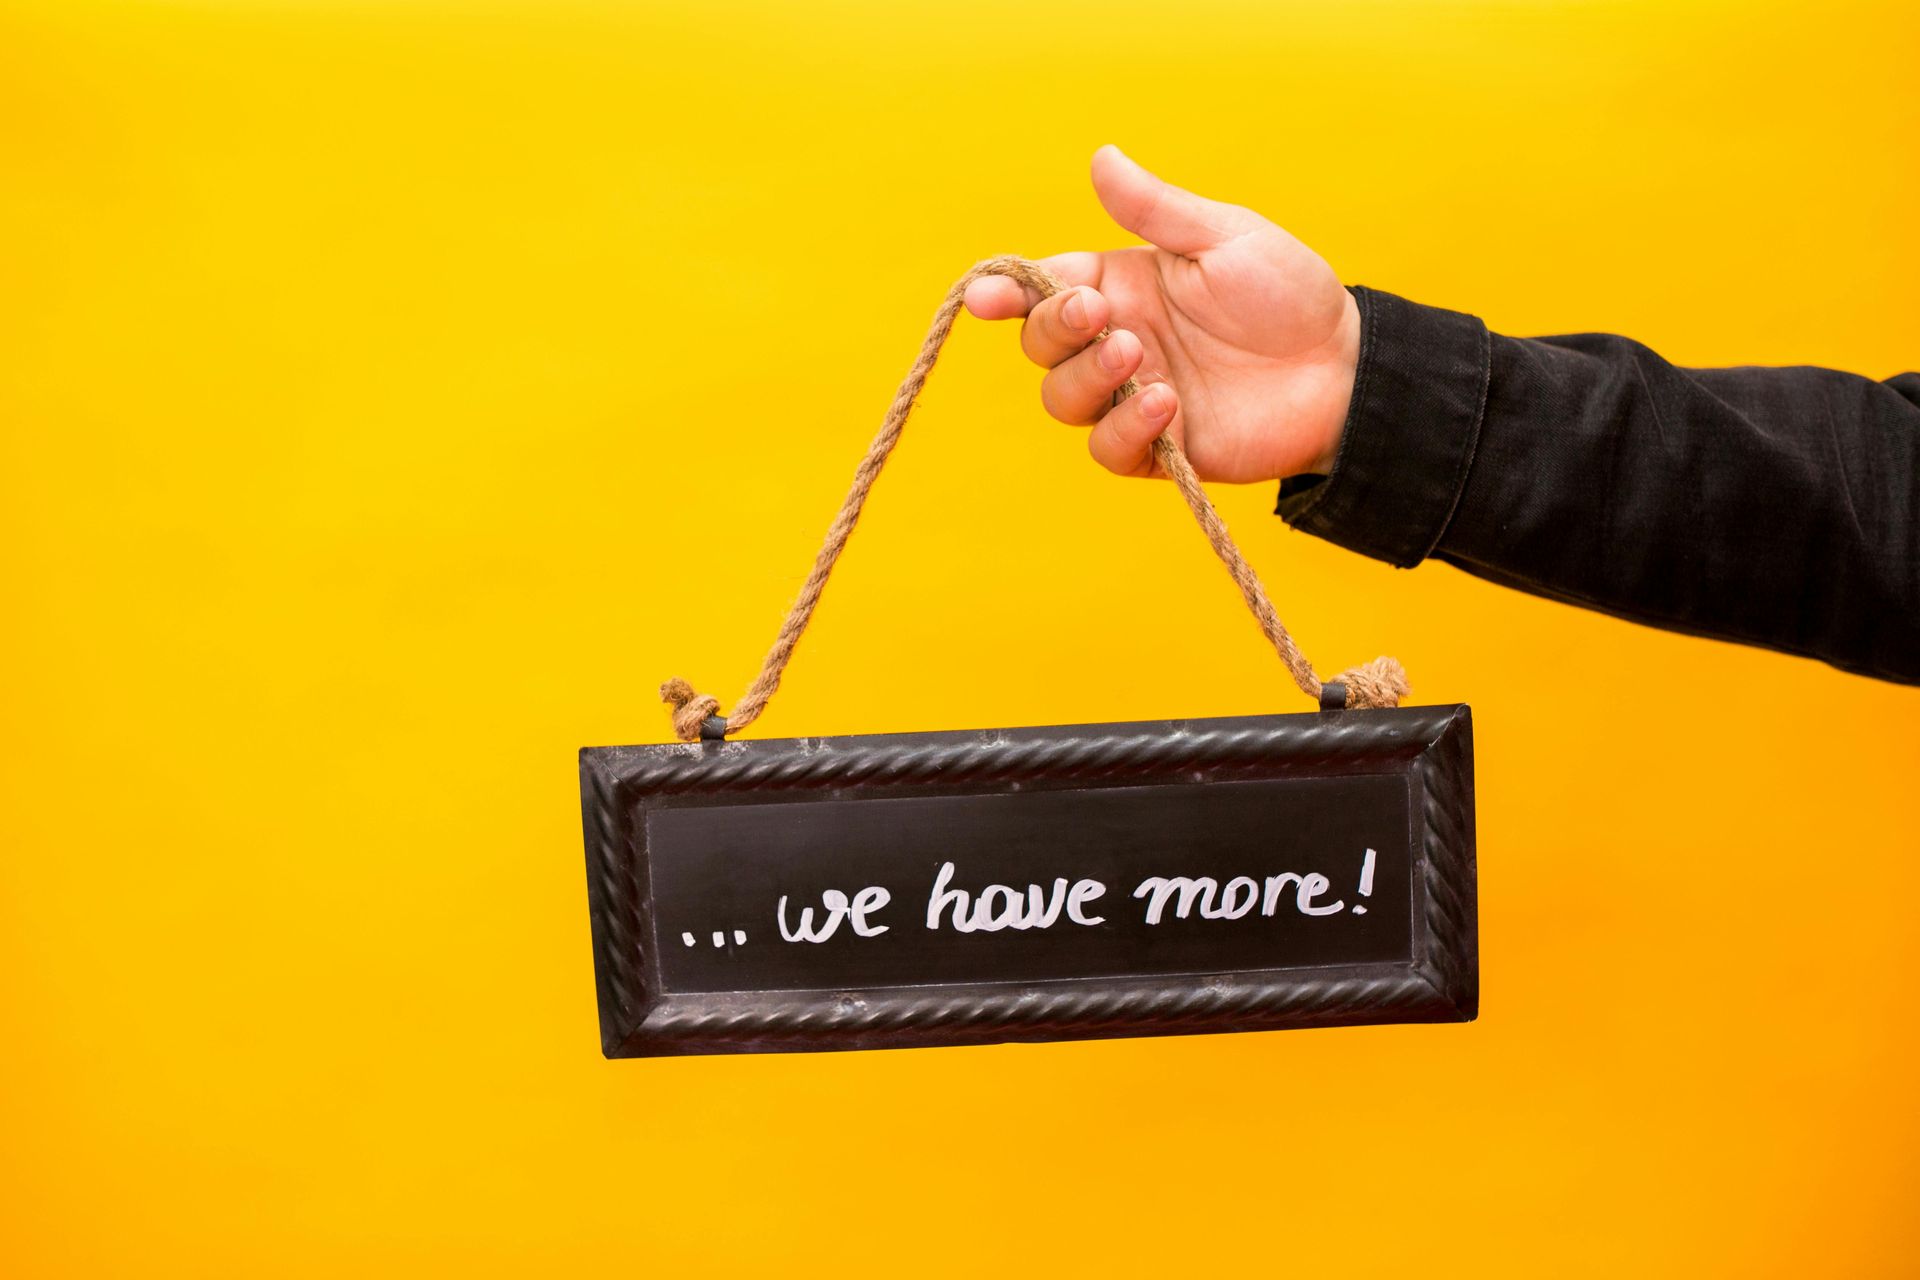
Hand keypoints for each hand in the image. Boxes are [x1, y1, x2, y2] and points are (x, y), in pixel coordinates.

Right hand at [964, 145, 1359, 482]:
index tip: (987, 295)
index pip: (1042, 289)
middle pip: (1041, 347)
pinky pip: (1110, 449)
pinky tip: (1165, 404)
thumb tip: (1101, 158)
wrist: (1343, 370)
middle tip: (1099, 312)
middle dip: (1054, 329)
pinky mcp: (1159, 448)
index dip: (1005, 293)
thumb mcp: (1224, 238)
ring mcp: (1131, 397)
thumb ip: (1156, 210)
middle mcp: (1116, 341)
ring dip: (1087, 377)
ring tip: (1137, 354)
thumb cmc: (1288, 295)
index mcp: (1120, 286)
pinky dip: (1124, 428)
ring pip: (1063, 400)